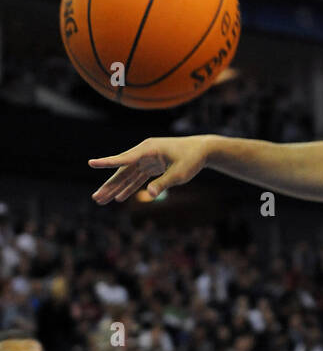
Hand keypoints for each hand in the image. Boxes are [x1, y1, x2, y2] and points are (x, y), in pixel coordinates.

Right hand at [88, 135, 213, 203]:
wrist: (202, 150)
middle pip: (122, 171)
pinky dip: (129, 187)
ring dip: (116, 188)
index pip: (124, 159)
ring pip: (127, 175)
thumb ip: (164, 183)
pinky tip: (119, 197)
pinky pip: (137, 178)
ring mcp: (147, 159)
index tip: (91, 163)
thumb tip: (149, 194)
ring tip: (101, 200)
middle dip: (109, 185)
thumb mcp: (180, 173)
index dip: (107, 162)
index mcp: (149, 150)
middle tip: (96, 198)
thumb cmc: (192, 159)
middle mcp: (144, 153)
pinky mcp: (151, 165)